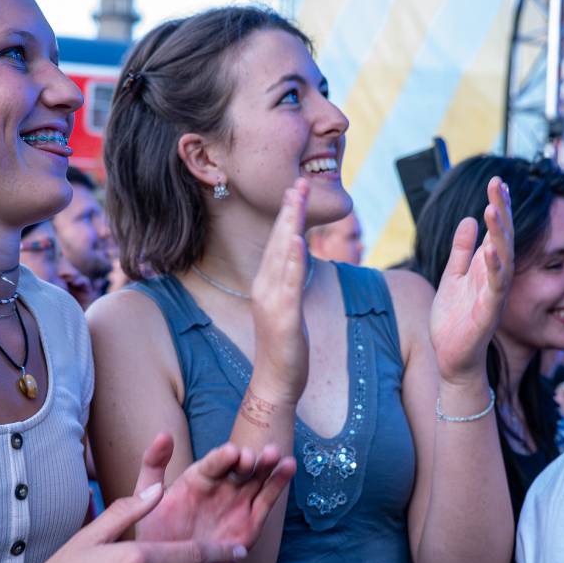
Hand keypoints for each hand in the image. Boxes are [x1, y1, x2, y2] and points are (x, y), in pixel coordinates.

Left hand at [132, 431, 294, 549]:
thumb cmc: (155, 534)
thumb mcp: (146, 497)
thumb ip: (153, 465)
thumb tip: (164, 434)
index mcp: (198, 478)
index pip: (214, 463)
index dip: (223, 457)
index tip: (231, 453)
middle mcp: (221, 487)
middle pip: (240, 467)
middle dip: (248, 459)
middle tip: (252, 457)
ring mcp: (238, 503)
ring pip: (257, 480)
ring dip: (267, 466)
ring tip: (276, 456)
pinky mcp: (251, 524)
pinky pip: (266, 501)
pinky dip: (278, 484)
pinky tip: (288, 467)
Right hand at [249, 178, 311, 402]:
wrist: (275, 381)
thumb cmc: (285, 345)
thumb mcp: (289, 306)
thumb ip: (291, 280)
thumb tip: (299, 258)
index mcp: (267, 283)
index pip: (278, 241)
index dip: (287, 213)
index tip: (296, 187)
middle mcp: (265, 286)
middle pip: (278, 240)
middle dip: (289, 209)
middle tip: (298, 181)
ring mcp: (272, 301)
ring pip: (281, 256)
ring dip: (289, 225)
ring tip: (296, 199)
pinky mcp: (283, 317)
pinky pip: (288, 284)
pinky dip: (292, 261)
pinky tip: (296, 242)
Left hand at [429, 176, 514, 382]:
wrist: (452, 357)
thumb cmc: (454, 320)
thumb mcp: (452, 277)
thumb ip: (461, 251)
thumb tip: (468, 219)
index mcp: (487, 267)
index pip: (496, 231)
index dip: (498, 206)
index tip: (497, 182)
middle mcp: (496, 276)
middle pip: (503, 237)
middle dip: (501, 210)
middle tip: (498, 184)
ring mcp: (494, 293)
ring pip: (503, 257)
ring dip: (499, 233)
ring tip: (492, 208)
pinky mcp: (489, 310)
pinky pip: (495, 286)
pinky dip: (493, 266)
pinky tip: (489, 249)